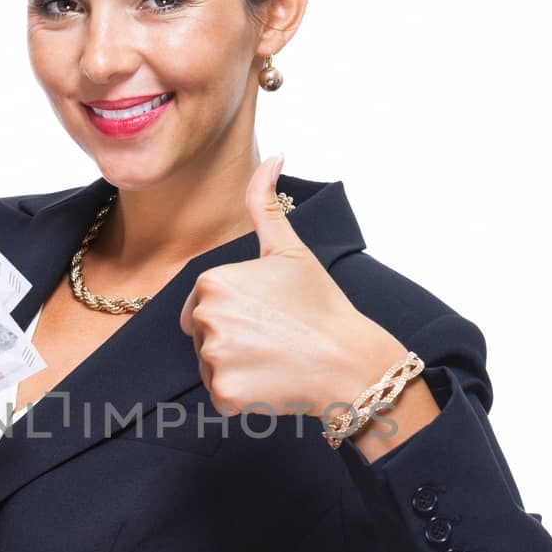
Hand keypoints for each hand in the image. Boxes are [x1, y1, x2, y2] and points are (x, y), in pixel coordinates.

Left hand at [177, 158, 404, 424]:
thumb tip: (273, 155)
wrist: (350, 361)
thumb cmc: (321, 304)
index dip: (236, 311)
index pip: (202, 303)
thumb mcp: (290, 249)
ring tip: (274, 359)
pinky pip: (221, 396)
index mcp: (212, 281)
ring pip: (210, 365)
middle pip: (202, 335)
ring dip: (236, 367)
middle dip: (231, 339)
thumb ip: (266, 202)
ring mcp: (214, 358)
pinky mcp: (224, 394)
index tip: (269, 313)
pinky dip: (243, 396)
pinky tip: (273, 380)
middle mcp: (205, 317)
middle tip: (274, 337)